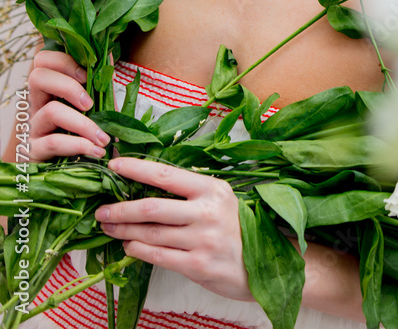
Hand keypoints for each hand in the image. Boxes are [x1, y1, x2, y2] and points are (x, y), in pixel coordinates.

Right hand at [27, 49, 110, 161]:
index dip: (65, 62)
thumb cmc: (89, 133)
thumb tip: (107, 52)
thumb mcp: (98, 105)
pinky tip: (95, 150)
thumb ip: (100, 83)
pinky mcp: (35, 153)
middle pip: (37, 77)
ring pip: (50, 111)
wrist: (86, 171)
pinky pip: (52, 143)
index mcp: (51, 89)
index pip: (43, 60)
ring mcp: (34, 128)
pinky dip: (77, 145)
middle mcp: (38, 105)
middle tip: (90, 103)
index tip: (87, 75)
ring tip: (103, 138)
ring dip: (82, 123)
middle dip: (68, 86)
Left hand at [95, 156, 252, 301]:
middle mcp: (207, 212)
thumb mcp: (220, 199)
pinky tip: (128, 245)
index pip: (166, 175)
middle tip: (101, 209)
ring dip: (124, 229)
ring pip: (151, 233)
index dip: (136, 169)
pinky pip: (158, 256)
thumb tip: (149, 182)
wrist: (264, 263)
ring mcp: (202, 240)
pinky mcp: (198, 265)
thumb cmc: (235, 227)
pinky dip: (138, 249)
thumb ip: (190, 191)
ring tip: (109, 227)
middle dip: (121, 208)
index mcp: (212, 189)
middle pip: (152, 207)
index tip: (114, 165)